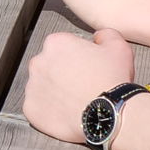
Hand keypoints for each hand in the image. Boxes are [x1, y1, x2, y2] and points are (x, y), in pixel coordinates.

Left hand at [22, 25, 133, 144]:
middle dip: (61, 74)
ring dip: (54, 92)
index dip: (76, 58)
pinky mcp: (30, 108)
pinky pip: (37, 108)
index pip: (62, 47)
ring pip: (42, 87)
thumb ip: (105, 35)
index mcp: (55, 43)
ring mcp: (32, 86)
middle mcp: (38, 62)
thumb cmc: (112, 80)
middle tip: (80, 85)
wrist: (108, 114)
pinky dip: (48, 111)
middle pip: (48, 66)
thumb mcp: (118, 47)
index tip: (86, 68)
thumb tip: (97, 37)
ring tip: (74, 101)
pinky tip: (66, 113)